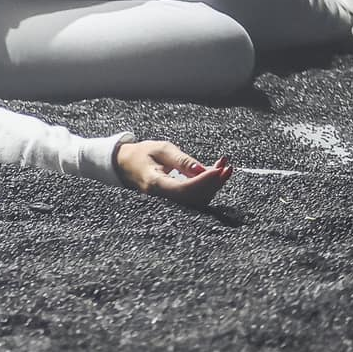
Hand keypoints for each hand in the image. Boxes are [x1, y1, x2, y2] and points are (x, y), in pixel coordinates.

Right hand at [115, 140, 232, 206]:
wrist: (125, 165)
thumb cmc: (142, 154)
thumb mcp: (161, 149)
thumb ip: (182, 160)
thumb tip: (202, 170)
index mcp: (155, 184)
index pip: (185, 189)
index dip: (205, 181)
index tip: (220, 169)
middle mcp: (162, 198)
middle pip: (194, 198)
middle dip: (214, 183)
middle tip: (227, 166)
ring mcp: (168, 202)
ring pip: (197, 200)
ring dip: (214, 185)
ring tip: (223, 166)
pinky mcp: (175, 200)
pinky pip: (194, 198)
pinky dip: (208, 187)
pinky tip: (215, 173)